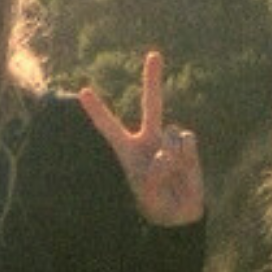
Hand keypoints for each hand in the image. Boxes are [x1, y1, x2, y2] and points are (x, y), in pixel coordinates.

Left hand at [77, 50, 204, 226]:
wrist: (178, 216)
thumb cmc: (155, 207)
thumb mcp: (146, 196)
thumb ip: (153, 176)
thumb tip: (166, 154)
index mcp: (127, 151)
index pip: (108, 127)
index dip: (97, 111)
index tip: (83, 92)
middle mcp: (149, 140)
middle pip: (152, 104)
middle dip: (153, 79)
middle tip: (154, 54)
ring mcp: (169, 140)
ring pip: (172, 135)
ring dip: (172, 158)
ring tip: (170, 178)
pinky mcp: (188, 145)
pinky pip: (187, 141)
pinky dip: (187, 158)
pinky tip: (184, 172)